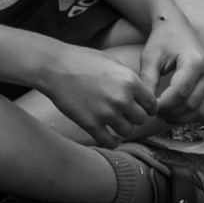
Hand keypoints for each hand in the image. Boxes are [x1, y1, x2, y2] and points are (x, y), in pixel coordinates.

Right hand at [37, 43, 157, 145]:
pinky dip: (111, 141)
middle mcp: (121, 98)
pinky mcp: (92, 124)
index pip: (152, 104)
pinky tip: (107, 135)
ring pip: (128, 131)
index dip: (145, 106)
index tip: (137, 107)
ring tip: (111, 120)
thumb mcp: (109, 60)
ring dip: (121, 127)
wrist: (52, 65)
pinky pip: (111, 142)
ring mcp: (106, 113)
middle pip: (141, 120)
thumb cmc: (79, 59)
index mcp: (129, 81)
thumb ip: (129, 77)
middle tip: (120, 111)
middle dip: (132, 116)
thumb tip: (142, 94)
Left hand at [142, 17, 203, 125]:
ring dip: (184, 118)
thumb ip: (148, 79)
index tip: (151, 107)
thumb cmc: (162, 41)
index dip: (165, 104)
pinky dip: (199, 117)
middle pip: (192, 104)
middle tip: (156, 112)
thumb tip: (148, 104)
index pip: (180, 92)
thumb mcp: (150, 56)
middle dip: (172, 112)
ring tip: (166, 115)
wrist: (178, 30)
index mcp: (194, 60)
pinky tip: (182, 114)